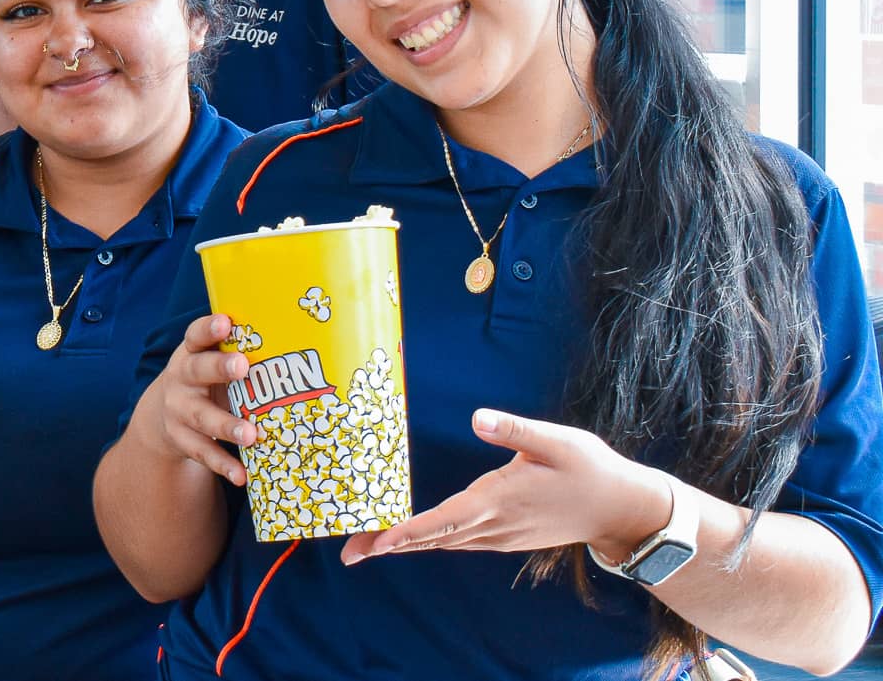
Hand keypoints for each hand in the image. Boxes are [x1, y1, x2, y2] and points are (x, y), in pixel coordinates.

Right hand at [139, 313, 256, 486]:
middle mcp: (182, 378)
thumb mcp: (212, 360)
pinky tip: (242, 475)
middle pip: (197, 370)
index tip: (225, 323)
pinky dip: (223, 464)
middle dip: (219, 368)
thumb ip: (240, 351)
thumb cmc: (207, 379)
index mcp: (192, 352)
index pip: (196, 335)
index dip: (209, 329)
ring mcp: (179, 410)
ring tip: (250, 434)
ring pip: (202, 417)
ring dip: (226, 425)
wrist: (165, 414)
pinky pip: (204, 452)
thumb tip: (299, 339)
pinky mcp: (182, 439)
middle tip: (243, 365)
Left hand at [339, 409, 671, 566]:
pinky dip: (429, 539)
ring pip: (443, 541)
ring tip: (366, 545)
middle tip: (348, 552)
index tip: (377, 541)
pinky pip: (458, 540)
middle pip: (432, 537)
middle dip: (389, 544)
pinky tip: (410, 537)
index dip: (408, 531)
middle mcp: (493, 525)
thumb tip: (478, 418)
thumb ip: (515, 429)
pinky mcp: (505, 536)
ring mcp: (499, 535)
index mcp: (499, 500)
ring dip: (405, 543)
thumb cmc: (591, 469)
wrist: (622, 509)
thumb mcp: (558, 440)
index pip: (444, 519)